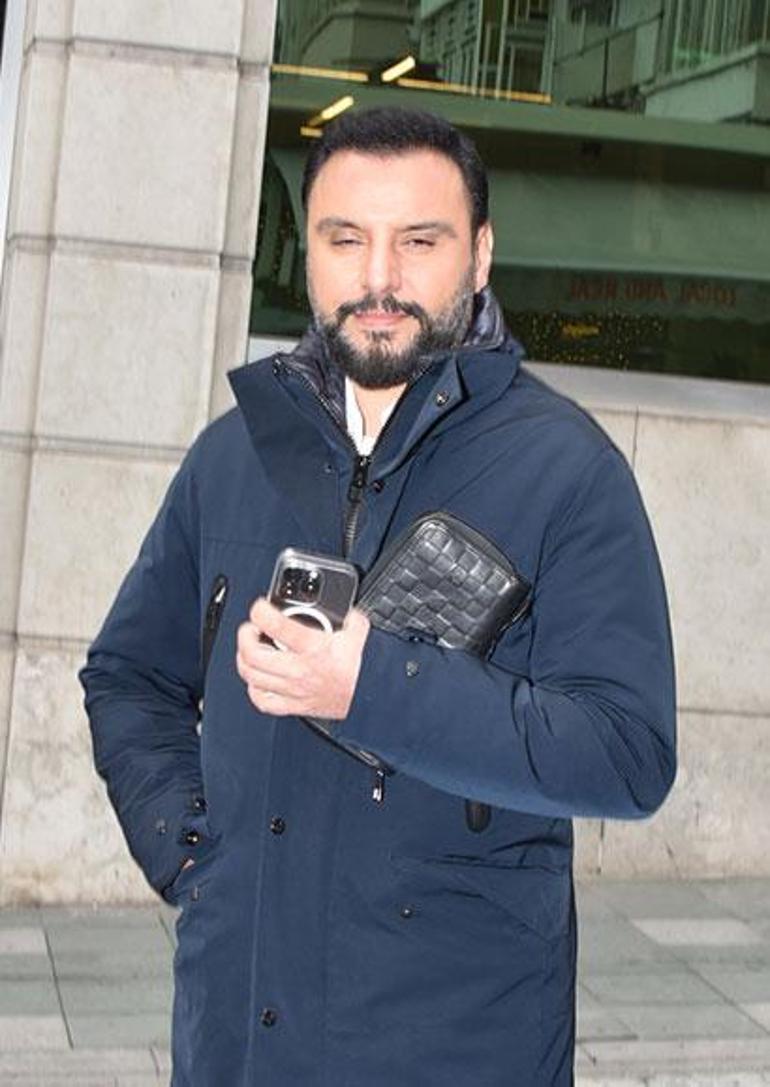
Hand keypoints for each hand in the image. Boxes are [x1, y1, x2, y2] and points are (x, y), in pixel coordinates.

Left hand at [236, 598, 369, 719]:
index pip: (274, 625)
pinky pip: (262, 701)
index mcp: (313, 647)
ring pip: (251, 676)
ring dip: (244, 659)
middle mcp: (298, 670)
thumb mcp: (358, 631)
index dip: (260, 611)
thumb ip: (348, 614)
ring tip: (249, 649)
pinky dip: (253, 688)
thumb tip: (344, 606)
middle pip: (253, 653)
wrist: (372, 698)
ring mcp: (293, 689)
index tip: (260, 607)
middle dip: (245, 635)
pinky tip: (257, 678)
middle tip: (251, 627)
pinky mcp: (295, 705)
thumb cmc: (364, 670)